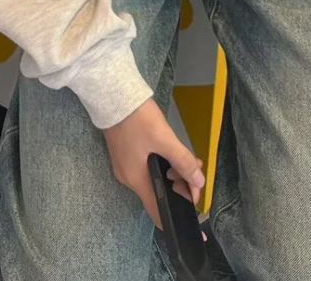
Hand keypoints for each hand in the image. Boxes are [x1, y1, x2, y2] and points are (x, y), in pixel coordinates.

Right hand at [103, 97, 204, 227]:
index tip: (196, 218)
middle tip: (196, 172)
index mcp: (136, 179)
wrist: (111, 93)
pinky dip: (163, 164)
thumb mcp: (164, 139)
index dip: (178, 217)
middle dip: (181, 186)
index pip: (158, 211)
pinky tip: (173, 153)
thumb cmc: (137, 118)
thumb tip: (198, 181)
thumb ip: (183, 161)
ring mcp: (125, 164)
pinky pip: (148, 167)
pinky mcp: (125, 152)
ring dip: (174, 172)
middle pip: (159, 192)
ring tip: (190, 159)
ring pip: (155, 178)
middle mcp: (128, 177)